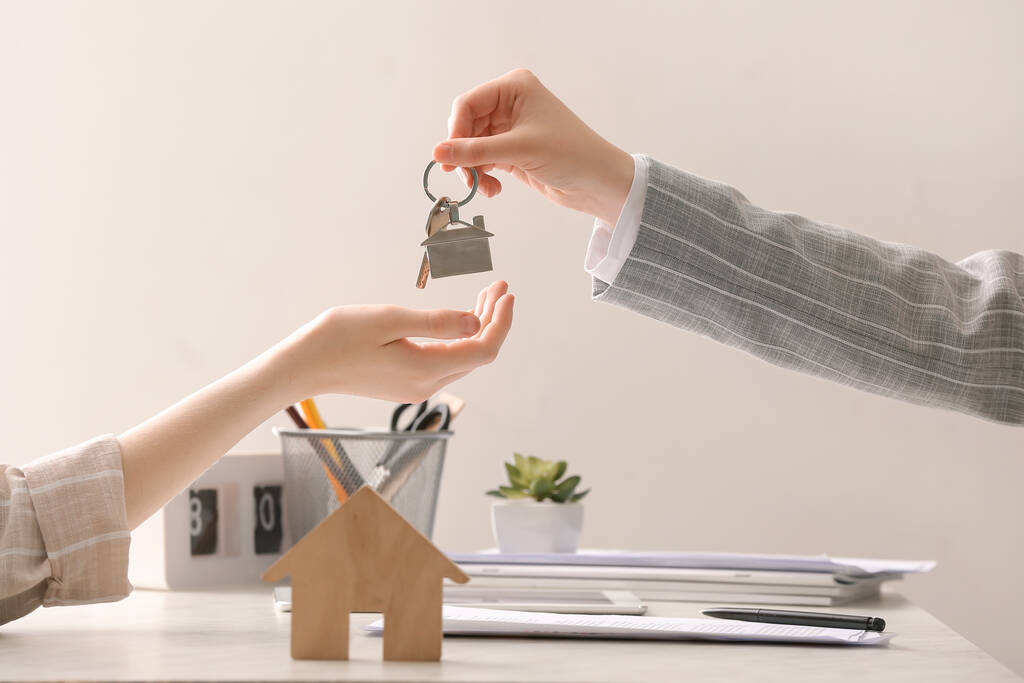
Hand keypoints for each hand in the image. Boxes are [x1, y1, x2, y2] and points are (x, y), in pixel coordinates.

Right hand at [278, 280, 513, 402]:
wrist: (302, 367)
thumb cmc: (338, 337)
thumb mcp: (389, 320)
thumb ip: (435, 323)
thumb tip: (476, 323)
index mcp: (426, 369)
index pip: (483, 348)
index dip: (501, 321)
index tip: (506, 292)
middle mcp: (427, 385)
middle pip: (477, 354)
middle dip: (493, 319)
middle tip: (498, 286)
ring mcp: (416, 388)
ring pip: (462, 358)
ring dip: (477, 328)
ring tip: (484, 297)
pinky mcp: (406, 384)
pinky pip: (446, 362)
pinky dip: (458, 339)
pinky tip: (459, 320)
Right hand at [432, 69, 633, 224]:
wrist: (599, 182)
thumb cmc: (571, 154)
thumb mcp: (520, 150)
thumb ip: (475, 151)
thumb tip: (437, 152)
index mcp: (514, 87)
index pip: (468, 104)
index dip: (455, 131)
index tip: (448, 158)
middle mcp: (510, 103)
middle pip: (466, 127)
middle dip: (464, 154)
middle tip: (466, 179)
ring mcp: (510, 128)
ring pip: (472, 147)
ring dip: (473, 169)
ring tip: (484, 188)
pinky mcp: (512, 151)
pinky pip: (483, 161)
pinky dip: (483, 176)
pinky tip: (493, 189)